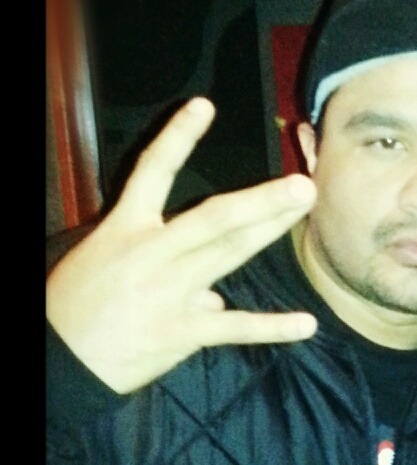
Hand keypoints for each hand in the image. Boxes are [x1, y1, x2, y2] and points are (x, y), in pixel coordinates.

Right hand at [46, 97, 318, 393]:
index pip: (154, 171)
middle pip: (215, 216)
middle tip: (301, 183)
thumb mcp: (104, 266)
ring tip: (304, 208)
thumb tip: (213, 295)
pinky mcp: (182, 330)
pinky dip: (272, 327)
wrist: (61, 358)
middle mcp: (154, 252)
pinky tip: (306, 325)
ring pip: (229, 252)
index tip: (204, 106)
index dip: (178, 136)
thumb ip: (165, 270)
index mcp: (127, 229)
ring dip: (270, 228)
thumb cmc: (78, 308)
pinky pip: (235, 326)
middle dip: (260, 197)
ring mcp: (171, 290)